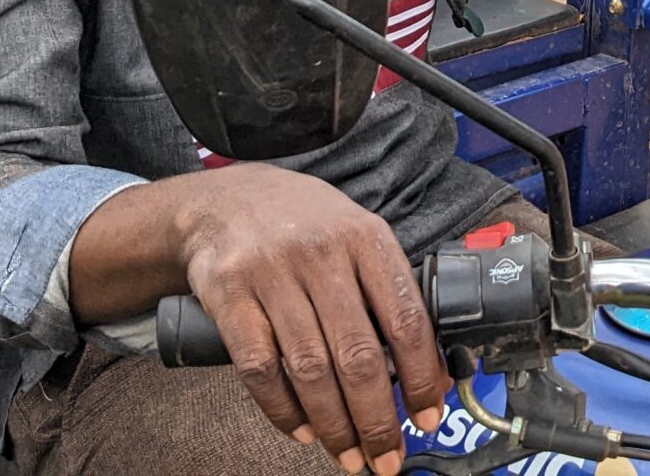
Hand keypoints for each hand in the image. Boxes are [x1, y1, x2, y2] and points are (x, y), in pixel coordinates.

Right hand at [178, 165, 448, 473]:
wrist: (221, 200)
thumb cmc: (302, 224)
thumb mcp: (355, 233)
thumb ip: (386, 289)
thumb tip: (425, 369)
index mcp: (366, 237)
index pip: (406, 318)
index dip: (421, 377)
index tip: (428, 416)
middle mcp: (321, 254)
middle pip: (358, 355)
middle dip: (376, 419)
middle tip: (387, 456)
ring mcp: (271, 274)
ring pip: (310, 369)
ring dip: (334, 425)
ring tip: (349, 456)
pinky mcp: (229, 296)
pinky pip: (259, 369)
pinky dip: (283, 410)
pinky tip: (303, 431)